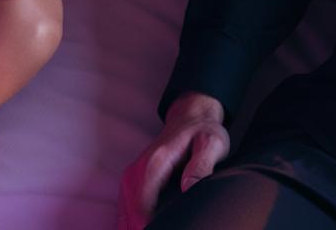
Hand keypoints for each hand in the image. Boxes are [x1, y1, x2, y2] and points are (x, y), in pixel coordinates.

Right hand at [117, 92, 229, 229]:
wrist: (189, 117)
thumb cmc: (202, 131)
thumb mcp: (212, 143)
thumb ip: (201, 165)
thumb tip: (188, 188)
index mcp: (155, 165)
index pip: (142, 208)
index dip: (151, 227)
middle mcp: (136, 172)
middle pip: (130, 217)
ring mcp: (130, 178)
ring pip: (124, 217)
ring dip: (135, 228)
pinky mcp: (131, 183)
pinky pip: (125, 211)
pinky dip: (132, 223)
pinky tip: (147, 228)